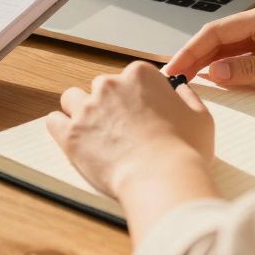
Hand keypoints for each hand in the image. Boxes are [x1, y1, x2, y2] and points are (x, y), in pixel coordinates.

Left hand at [46, 61, 213, 199]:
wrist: (161, 178)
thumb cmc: (184, 150)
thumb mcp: (201, 117)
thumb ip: (187, 97)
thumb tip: (180, 90)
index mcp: (140, 76)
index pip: (132, 76)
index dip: (138, 95)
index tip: (142, 111)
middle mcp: (109, 85)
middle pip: (102, 86)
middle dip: (109, 103)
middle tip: (122, 128)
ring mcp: (87, 108)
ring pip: (72, 98)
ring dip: (81, 111)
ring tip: (94, 132)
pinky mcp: (71, 134)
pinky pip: (54, 121)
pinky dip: (62, 128)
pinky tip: (74, 138)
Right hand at [166, 1, 254, 96]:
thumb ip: (251, 71)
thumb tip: (213, 73)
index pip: (217, 30)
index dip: (191, 50)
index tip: (173, 70)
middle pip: (218, 37)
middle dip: (193, 56)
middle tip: (170, 79)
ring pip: (228, 47)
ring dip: (206, 62)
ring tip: (183, 81)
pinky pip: (242, 56)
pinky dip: (224, 67)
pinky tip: (212, 79)